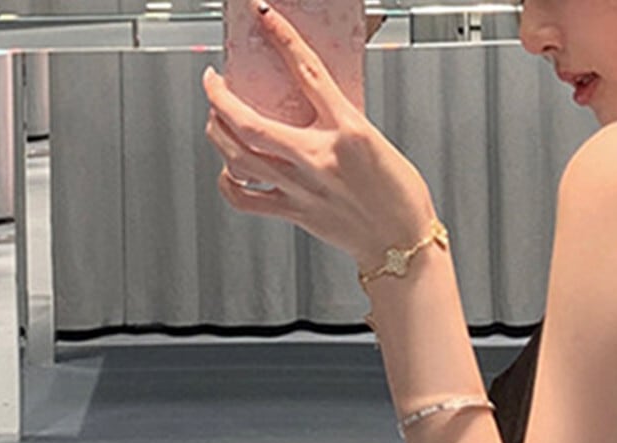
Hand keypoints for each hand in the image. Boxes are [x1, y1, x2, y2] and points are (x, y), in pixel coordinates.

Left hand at [202, 0, 433, 270]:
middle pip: (248, 122)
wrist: (403, 245)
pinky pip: (245, 199)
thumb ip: (341, 123)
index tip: (264, 16)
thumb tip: (314, 106)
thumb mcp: (377, 144)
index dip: (282, 37)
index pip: (308, 72)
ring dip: (216, 132)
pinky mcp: (296, 214)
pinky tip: (228, 171)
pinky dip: (227, 182)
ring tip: (215, 120)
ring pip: (237, 156)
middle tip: (214, 83)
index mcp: (349, 132)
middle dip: (218, 96)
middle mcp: (319, 159)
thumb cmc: (400, 199)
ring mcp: (303, 189)